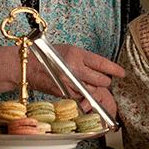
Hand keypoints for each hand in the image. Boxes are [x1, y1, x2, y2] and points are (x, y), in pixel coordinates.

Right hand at [0, 44, 124, 114]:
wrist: (26, 67)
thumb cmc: (45, 56)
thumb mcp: (67, 51)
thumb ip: (83, 60)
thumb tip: (98, 69)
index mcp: (77, 54)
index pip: (102, 63)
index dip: (114, 69)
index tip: (121, 73)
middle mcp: (75, 68)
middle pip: (101, 80)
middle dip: (104, 81)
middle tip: (101, 80)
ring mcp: (70, 82)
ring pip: (92, 91)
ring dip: (93, 90)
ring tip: (86, 84)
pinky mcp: (64, 93)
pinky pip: (81, 97)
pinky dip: (83, 96)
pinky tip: (78, 91)